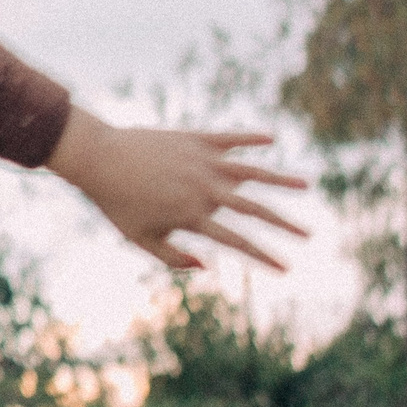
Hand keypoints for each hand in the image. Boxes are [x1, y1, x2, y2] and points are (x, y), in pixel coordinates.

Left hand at [47, 107, 309, 272]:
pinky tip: (272, 139)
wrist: (98, 158)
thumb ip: (173, 257)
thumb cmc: (116, 203)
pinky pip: (231, 138)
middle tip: (308, 235)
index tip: (286, 269)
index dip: (264, 257)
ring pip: (253, 171)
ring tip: (306, 185)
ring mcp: (203, 161)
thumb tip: (207, 267)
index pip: (238, 242)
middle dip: (284, 225)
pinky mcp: (196, 138)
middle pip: (255, 209)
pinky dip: (252, 138)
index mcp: (193, 216)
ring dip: (281, 179)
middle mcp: (205, 189)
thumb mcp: (140, 238)